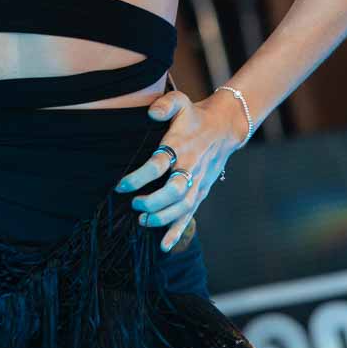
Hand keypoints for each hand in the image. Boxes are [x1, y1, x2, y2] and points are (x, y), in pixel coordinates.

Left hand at [112, 88, 245, 251]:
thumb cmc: (195, 117)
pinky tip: (165, 245)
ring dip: (162, 218)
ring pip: (182, 207)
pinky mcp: (200, 192)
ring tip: (143, 221)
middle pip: (173, 191)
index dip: (140, 176)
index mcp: (181, 147)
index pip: (159, 164)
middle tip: (135, 204)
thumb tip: (151, 112)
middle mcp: (190, 168)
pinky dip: (178, 231)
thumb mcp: (181, 102)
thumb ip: (165, 105)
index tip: (122, 185)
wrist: (224, 129)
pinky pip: (190, 214)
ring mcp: (197, 183)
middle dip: (153, 202)